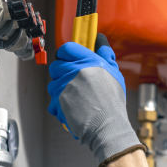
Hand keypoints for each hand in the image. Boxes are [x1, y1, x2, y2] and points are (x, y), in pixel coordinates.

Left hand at [48, 34, 142, 166]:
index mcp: (88, 61)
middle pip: (56, 65)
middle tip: (72, 81)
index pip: (67, 48)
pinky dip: (59, 105)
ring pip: (52, 83)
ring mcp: (64, 87)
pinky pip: (52, 100)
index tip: (68, 58)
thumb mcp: (114, 73)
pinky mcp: (57, 101)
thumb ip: (105, 54)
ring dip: (60, 90)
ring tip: (75, 98)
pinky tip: (72, 108)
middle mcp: (74, 71)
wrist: (108, 126)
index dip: (65, 53)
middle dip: (62, 72)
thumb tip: (100, 40)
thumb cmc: (113, 102)